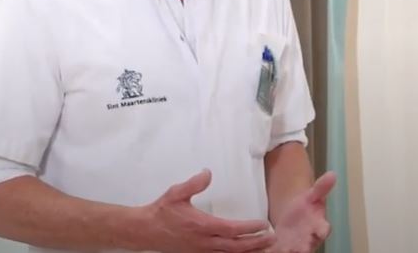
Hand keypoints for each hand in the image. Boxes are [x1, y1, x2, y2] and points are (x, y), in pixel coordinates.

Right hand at [139, 170, 274, 252]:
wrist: (145, 230)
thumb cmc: (161, 211)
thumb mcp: (176, 193)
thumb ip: (194, 183)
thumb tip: (208, 173)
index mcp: (202, 226)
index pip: (232, 229)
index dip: (250, 228)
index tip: (264, 224)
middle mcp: (204, 241)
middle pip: (235, 246)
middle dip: (255, 243)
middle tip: (272, 239)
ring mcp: (201, 250)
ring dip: (248, 251)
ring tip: (263, 247)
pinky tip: (243, 251)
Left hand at [270, 172, 335, 252]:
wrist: (293, 217)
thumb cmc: (306, 208)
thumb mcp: (312, 196)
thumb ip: (321, 187)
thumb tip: (333, 173)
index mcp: (319, 226)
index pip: (324, 230)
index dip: (322, 231)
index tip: (320, 231)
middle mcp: (309, 240)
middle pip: (308, 245)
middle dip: (303, 247)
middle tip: (299, 248)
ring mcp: (296, 247)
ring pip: (293, 252)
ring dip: (286, 251)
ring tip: (279, 249)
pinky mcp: (283, 249)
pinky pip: (278, 252)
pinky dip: (272, 251)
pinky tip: (266, 249)